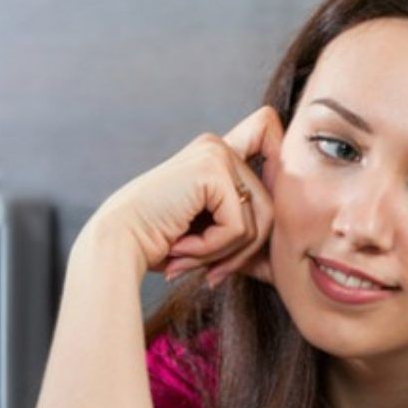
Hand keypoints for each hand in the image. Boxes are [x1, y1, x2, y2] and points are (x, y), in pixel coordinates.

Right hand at [81, 105, 282, 286]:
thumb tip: (290, 254)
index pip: (269, 133)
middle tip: (213, 273)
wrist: (117, 245)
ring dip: (228, 254)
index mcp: (218, 155)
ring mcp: (217, 154)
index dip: (280, 162)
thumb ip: (247, 231)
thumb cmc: (159, 244)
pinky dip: (214, 249)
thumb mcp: (212, 234)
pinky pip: (240, 227)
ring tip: (192, 260)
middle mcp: (219, 147)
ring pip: (260, 220)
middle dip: (246, 251)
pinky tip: (182, 247)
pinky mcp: (212, 170)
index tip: (262, 212)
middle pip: (271, 205)